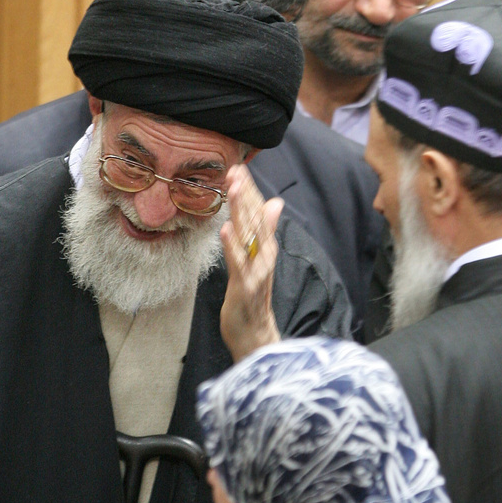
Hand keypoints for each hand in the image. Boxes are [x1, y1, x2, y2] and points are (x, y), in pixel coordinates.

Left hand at [219, 163, 281, 361]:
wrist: (254, 334)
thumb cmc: (253, 296)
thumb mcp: (259, 260)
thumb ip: (265, 231)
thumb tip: (276, 203)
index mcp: (265, 248)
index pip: (259, 214)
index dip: (250, 191)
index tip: (239, 168)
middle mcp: (264, 256)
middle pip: (256, 220)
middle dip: (246, 194)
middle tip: (236, 169)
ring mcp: (256, 271)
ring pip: (250, 237)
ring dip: (242, 211)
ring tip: (234, 189)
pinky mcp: (245, 287)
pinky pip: (239, 264)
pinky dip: (232, 245)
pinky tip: (225, 229)